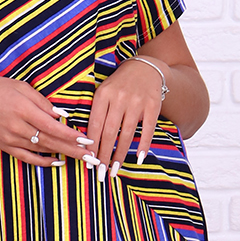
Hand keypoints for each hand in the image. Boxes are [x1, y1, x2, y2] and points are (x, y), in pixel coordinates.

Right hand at [0, 77, 93, 166]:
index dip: (72, 135)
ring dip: (63, 155)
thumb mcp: (21, 87)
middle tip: (92, 157)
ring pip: (42, 150)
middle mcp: (18, 127)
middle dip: (74, 150)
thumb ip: (42, 103)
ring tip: (81, 158)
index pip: (53, 127)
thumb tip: (61, 116)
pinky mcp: (5, 147)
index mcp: (23, 109)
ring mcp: (11, 139)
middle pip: (51, 142)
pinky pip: (28, 158)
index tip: (88, 140)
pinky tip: (58, 162)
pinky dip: (44, 162)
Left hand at [85, 59, 165, 174]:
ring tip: (115, 169)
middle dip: (104, 155)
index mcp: (103, 95)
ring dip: (120, 154)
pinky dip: (143, 145)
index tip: (88, 161)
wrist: (145, 67)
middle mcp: (119, 98)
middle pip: (109, 132)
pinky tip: (138, 158)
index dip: (91, 145)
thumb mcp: (103, 92)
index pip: (95, 125)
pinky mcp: (153, 105)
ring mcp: (137, 102)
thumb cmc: (119, 84)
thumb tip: (86, 141)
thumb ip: (96, 112)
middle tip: (100, 172)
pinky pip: (148, 129)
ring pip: (127, 134)